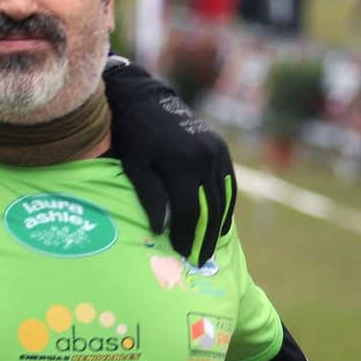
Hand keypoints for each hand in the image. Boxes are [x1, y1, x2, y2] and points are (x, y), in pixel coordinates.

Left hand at [102, 61, 235, 264]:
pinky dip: (225, 205)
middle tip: (200, 261)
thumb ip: (151, 197)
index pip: (190, 212)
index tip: (184, 256)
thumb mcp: (135, 166)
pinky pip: (227, 183)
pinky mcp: (220, 147)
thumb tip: (162, 230)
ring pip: (223, 198)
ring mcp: (216, 151)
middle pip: (210, 209)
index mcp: (182, 163)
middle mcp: (205, 157)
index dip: (187, 237)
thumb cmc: (132, 136)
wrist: (144, 99)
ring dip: (217, 225)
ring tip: (209, 247)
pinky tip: (219, 223)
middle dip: (205, 238)